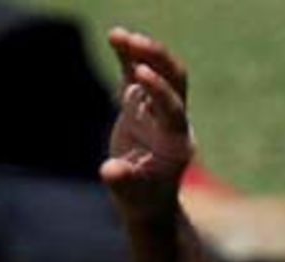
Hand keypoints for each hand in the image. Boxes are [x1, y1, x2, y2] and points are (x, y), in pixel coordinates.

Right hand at [102, 28, 193, 214]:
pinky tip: (115, 37)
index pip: (173, 108)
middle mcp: (171, 119)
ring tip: (118, 36)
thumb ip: (122, 181)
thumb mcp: (132, 197)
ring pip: (159, 71)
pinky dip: (127, 56)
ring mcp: (156, 108)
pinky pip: (136, 74)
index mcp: (175, 141)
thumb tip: (109, 171)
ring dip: (143, 51)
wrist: (147, 201)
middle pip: (175, 80)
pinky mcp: (140, 104)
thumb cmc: (143, 202)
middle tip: (135, 43)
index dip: (159, 90)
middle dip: (158, 59)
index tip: (141, 72)